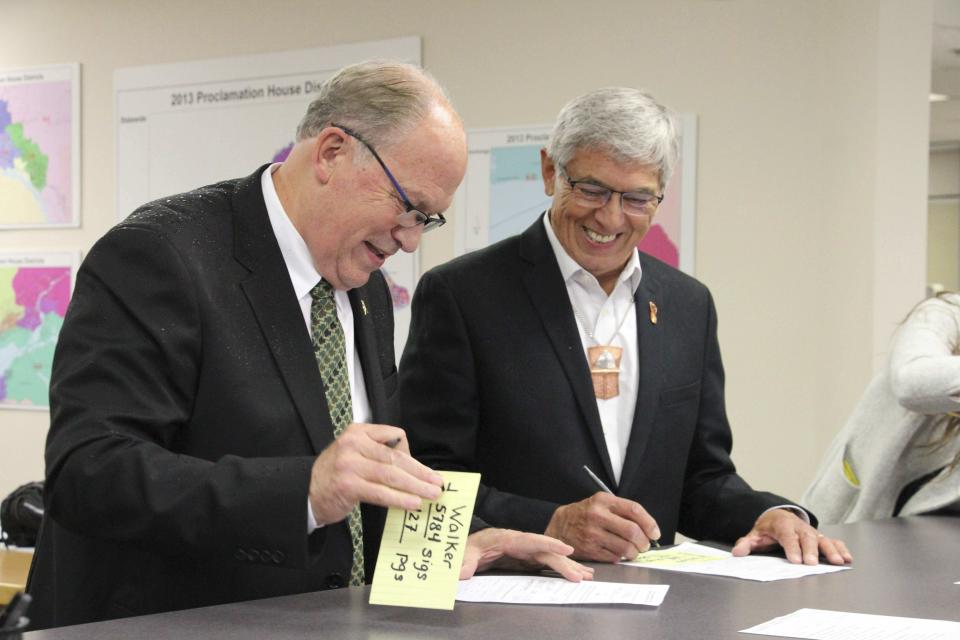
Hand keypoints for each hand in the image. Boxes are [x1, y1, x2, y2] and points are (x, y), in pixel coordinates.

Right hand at [308, 423, 442, 523]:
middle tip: (436, 482)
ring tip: (430, 494)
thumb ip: (379, 453)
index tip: (425, 471)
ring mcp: (349, 464)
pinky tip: (412, 503)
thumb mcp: (355, 453)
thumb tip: (414, 469)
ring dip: (415, 486)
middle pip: (395, 457)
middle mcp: (353, 444)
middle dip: (420, 472)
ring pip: (391, 474)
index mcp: (358, 432)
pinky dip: (399, 498)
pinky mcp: (348, 484)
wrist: (307, 492)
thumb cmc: (335, 475)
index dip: (413, 456)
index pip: (395, 436)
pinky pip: (380, 492)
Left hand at [459, 528, 594, 581]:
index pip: (531, 540)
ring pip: (551, 557)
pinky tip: (575, 573)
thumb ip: (464, 563)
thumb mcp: (464, 553)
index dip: (549, 544)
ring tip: (586, 575)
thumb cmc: (470, 546)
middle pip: (546, 552)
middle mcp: (521, 543)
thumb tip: (460, 574)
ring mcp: (526, 550)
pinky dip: (562, 568)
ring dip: (568, 566)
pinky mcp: (528, 558)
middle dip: (564, 563)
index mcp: (508, 538)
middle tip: (580, 576)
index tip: (566, 549)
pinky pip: (548, 563)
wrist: (471, 546)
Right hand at [543, 492, 660, 561]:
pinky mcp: (589, 549)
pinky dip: (620, 557)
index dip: (649, 523)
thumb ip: (622, 511)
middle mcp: (597, 515)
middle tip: (645, 545)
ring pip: (625, 547)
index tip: (655, 533)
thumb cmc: (586, 514)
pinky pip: (614, 557)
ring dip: (634, 552)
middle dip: (643, 542)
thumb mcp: (601, 504)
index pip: (634, 510)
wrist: (560, 525)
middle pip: (632, 531)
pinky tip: (619, 553)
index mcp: (603, 501)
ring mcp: (592, 533)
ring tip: (633, 551)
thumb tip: (648, 528)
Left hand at [731, 508, 853, 564]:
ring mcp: (811, 532)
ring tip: (838, 562)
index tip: (795, 561)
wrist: (778, 515)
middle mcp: (799, 527)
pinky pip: (833, 541)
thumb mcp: (755, 534)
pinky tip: (847, 559)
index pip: (787, 536)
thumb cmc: (768, 528)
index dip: (792, 547)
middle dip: (810, 551)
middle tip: (812, 564)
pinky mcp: (820, 537)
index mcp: (782, 525)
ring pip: (822, 539)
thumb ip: (747, 543)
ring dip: (831, 550)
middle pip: (806, 538)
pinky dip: (841, 549)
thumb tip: (737, 552)